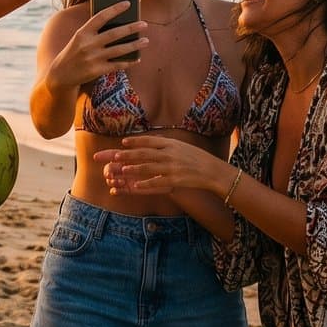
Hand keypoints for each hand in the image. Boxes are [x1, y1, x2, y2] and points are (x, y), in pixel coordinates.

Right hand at [47, 2, 147, 88]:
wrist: (61, 75)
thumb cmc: (74, 52)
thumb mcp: (79, 38)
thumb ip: (93, 31)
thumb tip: (118, 23)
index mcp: (82, 33)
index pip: (100, 17)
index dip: (115, 9)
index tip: (128, 3)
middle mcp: (88, 44)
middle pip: (114, 34)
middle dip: (131, 28)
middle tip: (144, 24)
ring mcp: (93, 58)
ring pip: (119, 50)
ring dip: (134, 45)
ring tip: (146, 40)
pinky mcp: (97, 71)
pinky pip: (117, 65)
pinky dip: (129, 62)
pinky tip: (137, 58)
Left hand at [95, 135, 231, 195]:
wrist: (212, 171)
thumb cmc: (196, 158)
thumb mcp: (181, 146)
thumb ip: (166, 144)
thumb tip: (152, 141)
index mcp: (171, 143)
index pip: (149, 140)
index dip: (135, 141)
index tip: (123, 142)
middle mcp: (170, 154)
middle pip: (144, 153)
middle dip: (128, 155)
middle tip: (114, 156)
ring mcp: (172, 167)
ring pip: (148, 168)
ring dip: (133, 169)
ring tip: (121, 170)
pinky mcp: (175, 180)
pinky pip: (157, 182)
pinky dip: (145, 184)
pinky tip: (135, 186)